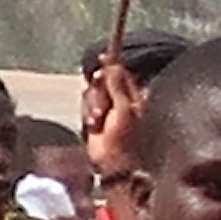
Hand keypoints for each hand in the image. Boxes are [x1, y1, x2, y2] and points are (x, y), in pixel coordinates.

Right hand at [80, 51, 140, 178]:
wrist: (112, 164)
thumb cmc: (126, 140)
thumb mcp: (123, 110)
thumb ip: (117, 86)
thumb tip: (113, 65)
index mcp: (135, 96)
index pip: (122, 73)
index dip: (112, 64)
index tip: (104, 55)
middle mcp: (122, 100)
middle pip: (103, 80)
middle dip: (99, 90)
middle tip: (102, 106)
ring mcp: (108, 108)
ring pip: (92, 92)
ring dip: (92, 104)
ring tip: (98, 120)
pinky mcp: (95, 117)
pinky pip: (85, 104)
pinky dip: (87, 113)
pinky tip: (93, 125)